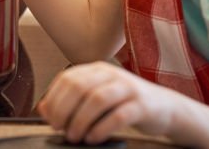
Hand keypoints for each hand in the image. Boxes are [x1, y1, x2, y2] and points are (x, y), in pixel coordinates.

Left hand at [37, 62, 179, 143]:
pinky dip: (101, 128)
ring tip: (74, 136)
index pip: (67, 78)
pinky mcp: (141, 105)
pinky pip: (118, 115)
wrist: (165, 107)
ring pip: (97, 99)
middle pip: (79, 87)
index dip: (54, 99)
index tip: (49, 118)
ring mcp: (128, 88)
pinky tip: (93, 138)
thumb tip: (43, 108)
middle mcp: (111, 74)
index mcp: (97, 70)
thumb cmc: (126, 104)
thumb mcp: (98, 97)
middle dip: (64, 110)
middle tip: (59, 129)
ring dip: (80, 120)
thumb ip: (72, 100)